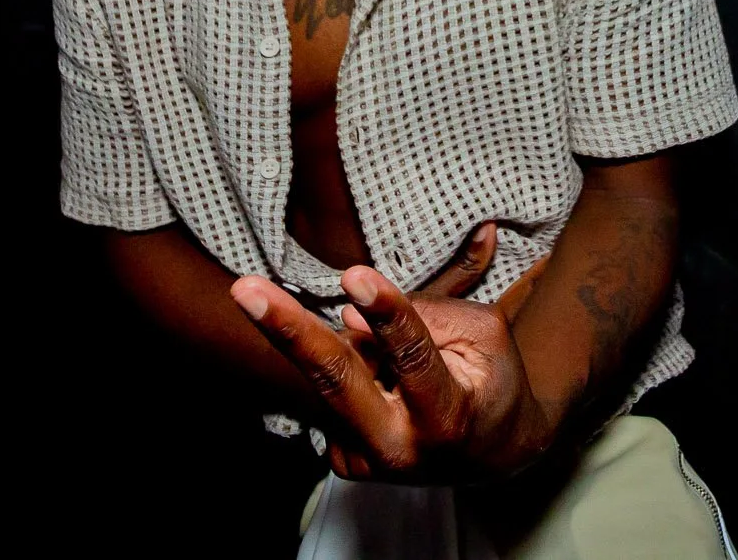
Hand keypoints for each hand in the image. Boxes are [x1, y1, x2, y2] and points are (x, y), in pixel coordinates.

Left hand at [231, 241, 556, 480]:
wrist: (493, 452)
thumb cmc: (491, 381)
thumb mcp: (481, 335)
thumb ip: (422, 317)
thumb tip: (348, 313)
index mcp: (446, 418)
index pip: (412, 357)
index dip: (385, 312)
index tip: (353, 275)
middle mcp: (397, 450)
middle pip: (336, 382)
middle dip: (288, 332)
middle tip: (244, 290)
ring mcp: (363, 461)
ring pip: (335, 373)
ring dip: (351, 344)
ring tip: (381, 340)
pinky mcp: (343, 461)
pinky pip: (335, 389)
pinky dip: (353, 367)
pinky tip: (382, 377)